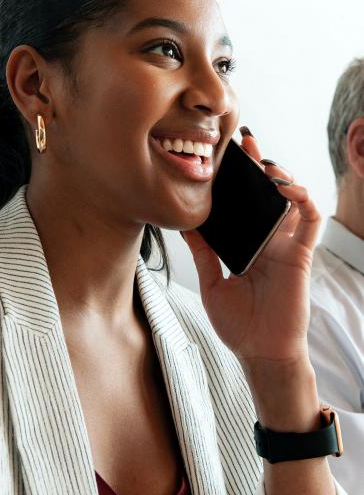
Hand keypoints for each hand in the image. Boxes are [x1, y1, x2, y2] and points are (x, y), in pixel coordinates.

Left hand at [181, 130, 320, 369]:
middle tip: (244, 142)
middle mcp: (267, 241)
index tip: (221, 159)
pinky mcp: (300, 254)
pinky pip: (310, 220)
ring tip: (264, 161)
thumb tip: (184, 225)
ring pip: (291, 200)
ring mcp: (285, 245)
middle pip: (266, 195)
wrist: (259, 352)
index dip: (236, 182)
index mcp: (246, 246)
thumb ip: (202, 253)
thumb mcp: (212, 282)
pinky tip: (287, 187)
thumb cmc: (239, 324)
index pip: (243, 206)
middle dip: (258, 167)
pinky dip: (303, 199)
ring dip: (281, 176)